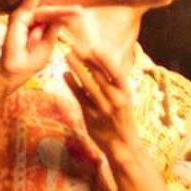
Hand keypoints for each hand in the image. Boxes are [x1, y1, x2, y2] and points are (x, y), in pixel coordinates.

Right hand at [0, 0, 79, 87]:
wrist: (16, 70)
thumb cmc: (32, 60)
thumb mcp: (49, 43)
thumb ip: (54, 27)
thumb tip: (62, 13)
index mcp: (40, 27)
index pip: (55, 17)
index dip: (67, 13)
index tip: (81, 10)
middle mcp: (33, 20)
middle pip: (52, 12)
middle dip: (66, 12)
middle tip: (81, 10)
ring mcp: (25, 17)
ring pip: (47, 10)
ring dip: (61, 11)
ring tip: (77, 11)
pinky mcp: (19, 16)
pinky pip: (31, 0)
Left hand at [63, 47, 139, 162]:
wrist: (123, 143)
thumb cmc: (122, 117)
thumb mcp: (124, 98)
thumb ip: (114, 83)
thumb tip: (101, 62)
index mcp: (126, 92)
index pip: (115, 72)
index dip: (104, 59)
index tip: (94, 47)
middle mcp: (116, 99)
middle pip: (99, 75)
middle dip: (86, 60)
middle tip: (74, 47)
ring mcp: (103, 108)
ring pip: (88, 84)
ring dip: (77, 69)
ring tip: (68, 56)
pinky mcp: (91, 117)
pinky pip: (80, 98)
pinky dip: (72, 85)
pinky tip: (65, 75)